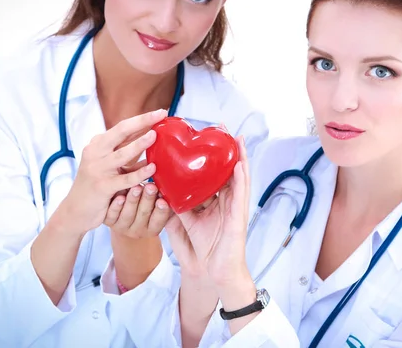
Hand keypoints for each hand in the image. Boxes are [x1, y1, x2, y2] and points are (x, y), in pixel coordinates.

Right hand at [57, 109, 167, 235]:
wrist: (75, 210)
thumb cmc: (97, 185)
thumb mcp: (109, 164)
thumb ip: (126, 152)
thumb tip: (151, 139)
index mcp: (98, 144)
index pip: (122, 127)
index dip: (141, 119)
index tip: (160, 112)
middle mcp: (95, 152)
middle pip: (121, 131)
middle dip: (142, 121)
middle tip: (161, 114)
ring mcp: (98, 169)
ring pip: (122, 153)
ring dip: (140, 144)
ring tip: (155, 136)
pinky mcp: (102, 186)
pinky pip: (124, 179)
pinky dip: (139, 173)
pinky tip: (152, 168)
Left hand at [104, 181, 173, 237]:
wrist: (123, 218)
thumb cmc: (145, 207)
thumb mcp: (156, 206)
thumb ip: (164, 200)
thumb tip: (176, 187)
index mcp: (153, 229)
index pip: (159, 220)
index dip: (161, 211)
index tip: (163, 200)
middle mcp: (138, 231)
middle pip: (144, 215)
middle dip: (147, 200)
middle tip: (150, 187)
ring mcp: (123, 228)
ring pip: (128, 215)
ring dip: (133, 200)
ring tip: (136, 187)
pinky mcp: (109, 222)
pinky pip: (112, 216)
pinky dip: (116, 206)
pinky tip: (119, 196)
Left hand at [165, 136, 251, 286]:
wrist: (206, 273)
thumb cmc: (198, 250)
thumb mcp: (181, 221)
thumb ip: (174, 204)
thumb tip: (160, 188)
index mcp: (213, 201)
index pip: (213, 173)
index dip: (211, 155)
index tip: (205, 137)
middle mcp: (226, 201)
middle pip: (227, 169)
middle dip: (226, 149)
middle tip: (222, 128)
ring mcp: (234, 208)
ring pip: (239, 177)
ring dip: (239, 157)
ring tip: (236, 138)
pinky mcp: (238, 217)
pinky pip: (240, 194)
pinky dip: (240, 178)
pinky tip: (239, 163)